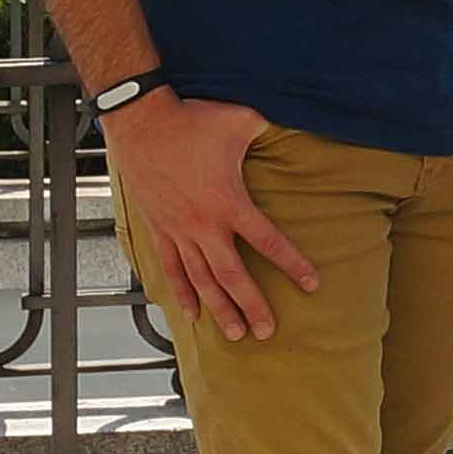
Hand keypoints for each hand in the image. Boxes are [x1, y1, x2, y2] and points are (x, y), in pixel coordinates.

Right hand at [104, 90, 317, 342]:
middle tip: (267, 331)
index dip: (292, 264)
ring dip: (219, 308)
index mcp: (229, 202)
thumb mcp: (242, 120)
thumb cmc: (193, 120)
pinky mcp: (157, 228)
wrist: (141, 121)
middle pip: (232, 275)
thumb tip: (301, 121)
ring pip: (200, 279)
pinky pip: (170, 267)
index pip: (268, 241)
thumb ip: (273, 130)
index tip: (311, 285)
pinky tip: (191, 313)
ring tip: (235, 333)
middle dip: (252, 305)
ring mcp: (177, 229)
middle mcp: (203, 224)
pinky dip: (180, 291)